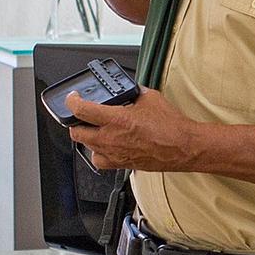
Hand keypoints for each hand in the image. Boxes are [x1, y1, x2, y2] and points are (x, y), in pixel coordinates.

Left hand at [66, 87, 198, 172]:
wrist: (182, 147)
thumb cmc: (170, 126)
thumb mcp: (150, 98)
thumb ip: (133, 92)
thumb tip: (128, 89)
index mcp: (115, 119)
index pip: (81, 110)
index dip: (71, 101)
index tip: (73, 98)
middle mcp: (110, 138)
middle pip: (76, 133)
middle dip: (76, 122)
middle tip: (82, 115)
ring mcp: (114, 153)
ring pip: (86, 147)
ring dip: (86, 138)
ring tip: (94, 130)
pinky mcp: (121, 164)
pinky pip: (99, 160)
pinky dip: (98, 152)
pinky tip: (105, 146)